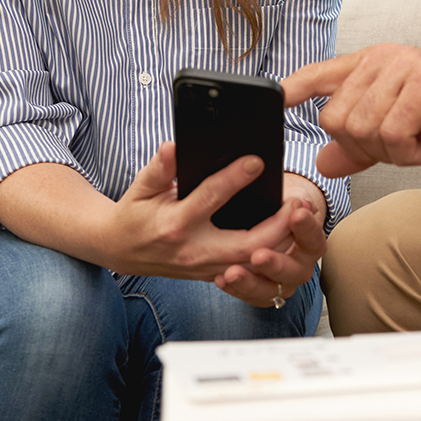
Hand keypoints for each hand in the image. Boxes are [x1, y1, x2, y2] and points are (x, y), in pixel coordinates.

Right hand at [100, 142, 297, 277]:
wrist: (119, 250)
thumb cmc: (134, 213)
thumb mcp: (140, 187)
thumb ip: (159, 168)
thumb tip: (173, 147)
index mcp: (174, 224)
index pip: (210, 199)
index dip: (234, 178)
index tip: (256, 161)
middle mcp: (193, 250)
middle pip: (245, 243)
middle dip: (276, 226)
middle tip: (298, 202)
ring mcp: (204, 267)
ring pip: (252, 261)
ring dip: (280, 241)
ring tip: (300, 216)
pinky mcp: (211, 274)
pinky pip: (247, 267)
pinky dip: (270, 253)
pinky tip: (289, 234)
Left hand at [214, 176, 327, 307]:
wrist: (275, 219)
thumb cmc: (276, 201)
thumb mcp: (283, 195)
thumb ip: (289, 198)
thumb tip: (270, 176)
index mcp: (310, 236)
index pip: (314, 238)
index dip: (308, 227)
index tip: (296, 211)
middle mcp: (301, 261)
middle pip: (295, 270)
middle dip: (277, 262)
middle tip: (258, 254)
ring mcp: (282, 280)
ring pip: (271, 289)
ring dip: (251, 281)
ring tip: (231, 272)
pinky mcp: (262, 291)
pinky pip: (252, 297)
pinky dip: (238, 289)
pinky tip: (221, 278)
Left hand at [282, 43, 420, 176]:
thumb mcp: (403, 134)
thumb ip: (361, 147)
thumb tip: (323, 163)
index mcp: (373, 65)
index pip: (320, 73)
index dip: (292, 88)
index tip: (270, 100)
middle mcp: (383, 60)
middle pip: (336, 118)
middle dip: (362, 148)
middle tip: (397, 149)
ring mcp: (403, 68)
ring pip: (362, 127)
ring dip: (388, 152)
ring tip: (414, 145)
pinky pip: (393, 132)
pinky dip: (406, 152)